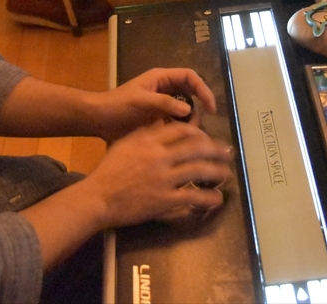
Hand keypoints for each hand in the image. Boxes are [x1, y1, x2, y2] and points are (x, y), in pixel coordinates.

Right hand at [83, 120, 232, 228]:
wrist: (98, 196)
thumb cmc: (108, 170)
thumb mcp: (126, 143)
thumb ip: (146, 134)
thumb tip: (164, 127)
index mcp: (149, 139)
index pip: (182, 130)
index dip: (200, 133)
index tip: (208, 138)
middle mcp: (159, 155)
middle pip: (196, 148)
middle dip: (216, 150)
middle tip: (228, 152)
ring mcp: (163, 178)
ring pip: (199, 170)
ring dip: (217, 172)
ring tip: (227, 174)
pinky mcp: (164, 199)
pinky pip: (192, 196)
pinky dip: (208, 198)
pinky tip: (217, 199)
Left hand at [91, 67, 216, 142]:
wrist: (98, 120)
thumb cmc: (117, 105)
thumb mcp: (140, 101)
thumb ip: (164, 103)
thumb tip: (188, 111)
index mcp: (161, 79)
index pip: (190, 77)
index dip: (203, 89)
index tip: (211, 107)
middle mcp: (164, 90)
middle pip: (191, 95)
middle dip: (198, 109)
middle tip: (196, 127)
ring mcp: (161, 105)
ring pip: (185, 111)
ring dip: (189, 123)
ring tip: (186, 137)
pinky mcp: (157, 119)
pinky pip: (175, 123)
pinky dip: (180, 131)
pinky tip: (179, 143)